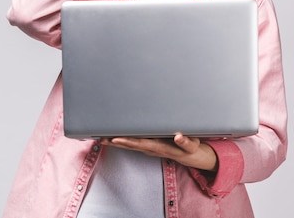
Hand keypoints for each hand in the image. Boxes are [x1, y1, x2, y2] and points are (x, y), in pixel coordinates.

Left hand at [100, 133, 218, 171]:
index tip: (115, 138)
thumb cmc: (192, 149)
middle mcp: (151, 148)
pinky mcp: (149, 145)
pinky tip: (113, 137)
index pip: (141, 143)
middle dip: (115, 142)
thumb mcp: (193, 146)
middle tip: (100, 138)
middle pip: (130, 145)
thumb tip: (179, 137)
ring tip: (101, 137)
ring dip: (115, 142)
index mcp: (160, 147)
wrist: (193, 157)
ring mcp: (149, 148)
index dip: (128, 141)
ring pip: (129, 145)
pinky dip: (122, 140)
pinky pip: (132, 143)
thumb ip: (186, 142)